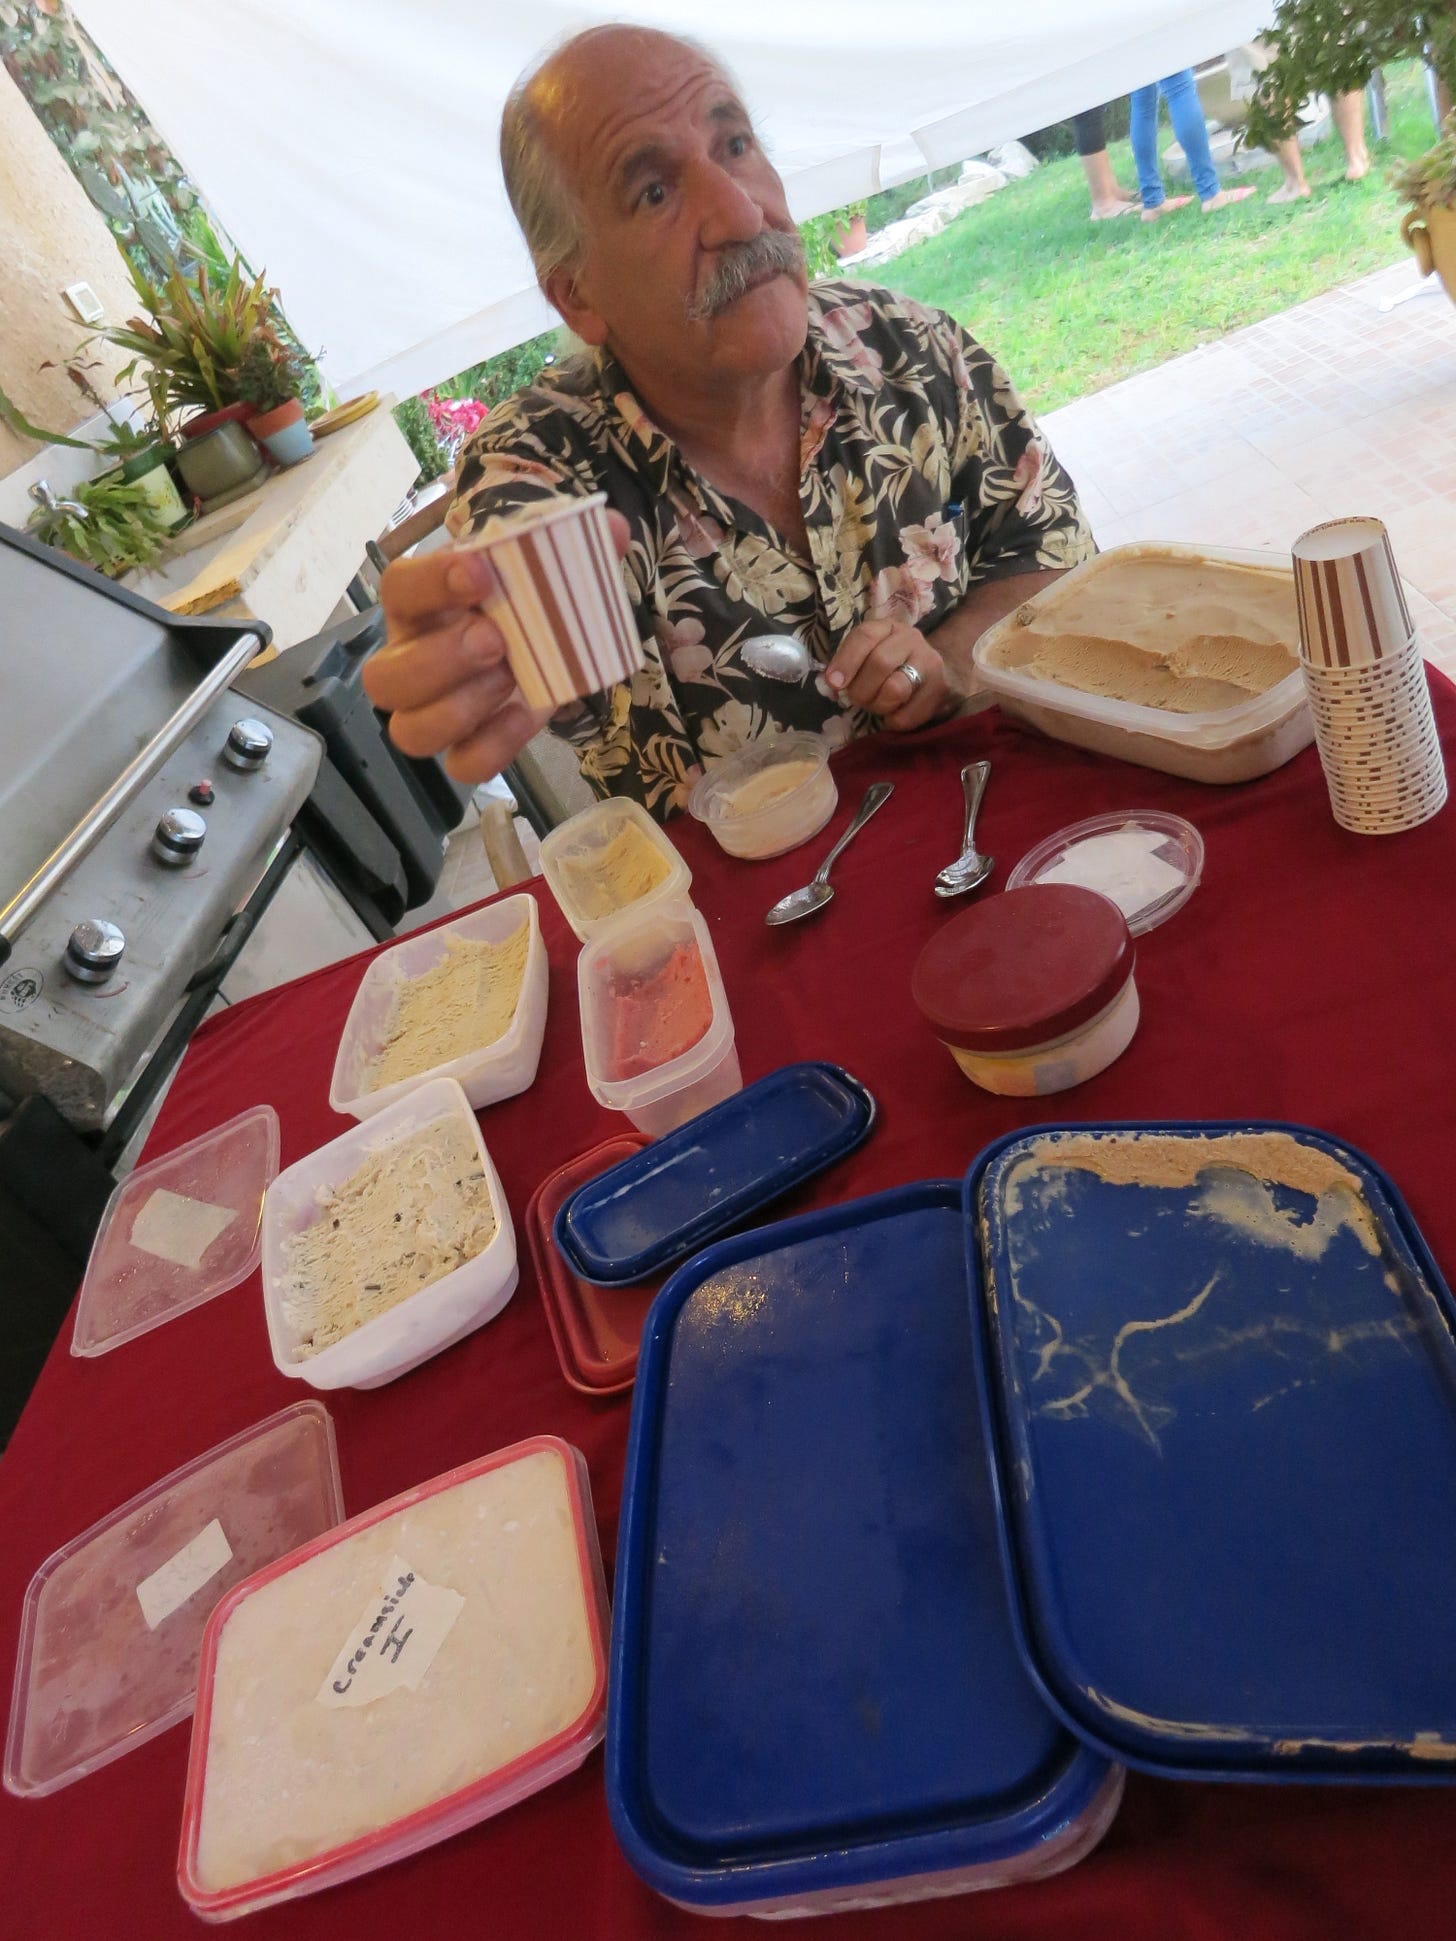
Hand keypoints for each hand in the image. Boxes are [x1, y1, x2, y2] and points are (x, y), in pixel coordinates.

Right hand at [363, 510, 631, 782]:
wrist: (533, 639)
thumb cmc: (515, 595)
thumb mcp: (534, 561)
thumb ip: (569, 540)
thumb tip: (613, 530)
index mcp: (415, 603)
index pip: (398, 588)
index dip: (430, 581)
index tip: (479, 571)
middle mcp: (407, 659)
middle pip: (383, 678)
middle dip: (439, 661)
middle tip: (495, 640)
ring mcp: (429, 710)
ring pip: (409, 731)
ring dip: (460, 709)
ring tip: (510, 677)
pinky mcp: (464, 746)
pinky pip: (462, 765)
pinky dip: (494, 746)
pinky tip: (525, 715)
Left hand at [823, 618, 962, 730]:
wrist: (933, 674)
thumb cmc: (891, 665)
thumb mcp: (868, 654)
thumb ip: (848, 664)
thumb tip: (831, 683)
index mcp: (888, 627)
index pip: (865, 636)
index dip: (846, 661)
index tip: (833, 683)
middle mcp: (911, 639)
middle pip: (880, 663)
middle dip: (861, 689)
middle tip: (857, 699)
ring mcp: (929, 664)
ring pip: (895, 689)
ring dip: (877, 705)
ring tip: (877, 705)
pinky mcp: (940, 691)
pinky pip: (906, 716)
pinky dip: (892, 721)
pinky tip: (893, 714)